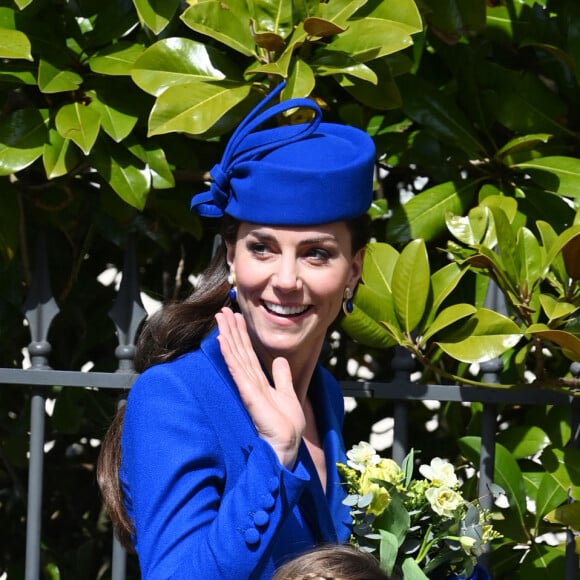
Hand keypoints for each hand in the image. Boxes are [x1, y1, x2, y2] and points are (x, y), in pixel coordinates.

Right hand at [215, 307, 305, 468]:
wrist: (287, 445)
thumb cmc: (286, 426)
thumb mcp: (287, 394)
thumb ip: (282, 377)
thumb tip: (280, 361)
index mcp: (258, 382)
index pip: (247, 353)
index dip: (241, 335)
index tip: (236, 317)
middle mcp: (250, 381)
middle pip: (239, 350)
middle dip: (231, 330)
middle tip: (222, 310)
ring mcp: (247, 387)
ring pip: (235, 355)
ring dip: (228, 335)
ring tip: (221, 317)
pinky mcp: (248, 394)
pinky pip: (237, 370)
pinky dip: (229, 354)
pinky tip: (223, 340)